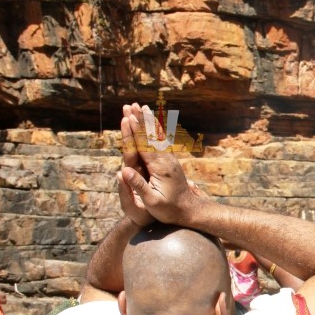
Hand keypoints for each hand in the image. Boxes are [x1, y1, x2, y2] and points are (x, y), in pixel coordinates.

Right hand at [121, 105, 205, 225]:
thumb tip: (124, 171)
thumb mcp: (152, 202)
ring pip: (157, 136)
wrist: (190, 210)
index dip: (135, 131)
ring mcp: (169, 160)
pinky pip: (161, 142)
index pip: (144, 146)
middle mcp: (166, 160)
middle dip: (140, 120)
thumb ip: (139, 186)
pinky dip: (156, 130)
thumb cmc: (169, 210)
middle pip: (150, 136)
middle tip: (131, 104)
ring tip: (142, 107)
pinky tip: (154, 122)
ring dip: (148, 121)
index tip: (127, 116)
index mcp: (159, 168)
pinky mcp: (171, 161)